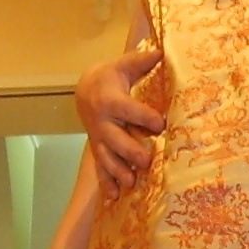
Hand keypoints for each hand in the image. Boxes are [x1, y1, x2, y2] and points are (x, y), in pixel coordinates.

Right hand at [76, 45, 165, 198]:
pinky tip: (115, 197)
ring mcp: (99, 138)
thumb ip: (141, 61)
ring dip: (118, 172)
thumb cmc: (110, 77)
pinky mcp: (98, 149)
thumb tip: (163, 50)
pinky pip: (101, 168)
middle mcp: (102, 122)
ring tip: (131, 184)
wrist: (85, 89)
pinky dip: (107, 183)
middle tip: (147, 161)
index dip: (145, 117)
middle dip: (129, 151)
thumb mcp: (123, 66)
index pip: (128, 109)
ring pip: (106, 157)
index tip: (161, 124)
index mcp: (110, 100)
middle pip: (115, 139)